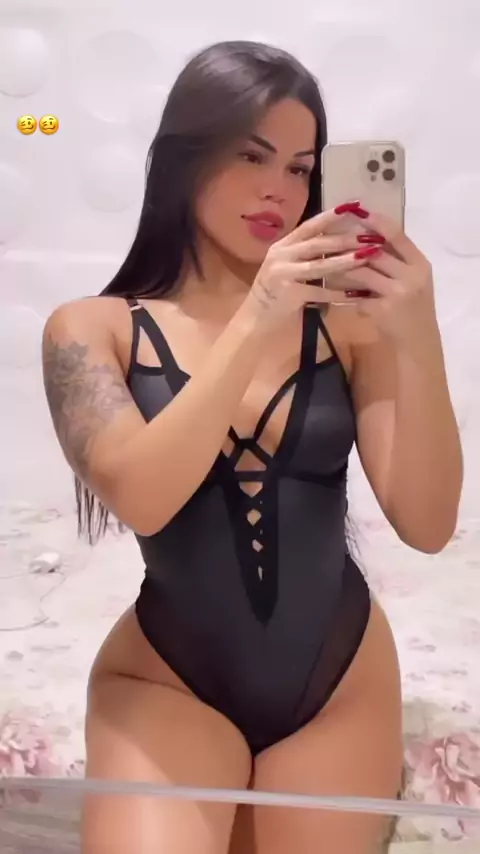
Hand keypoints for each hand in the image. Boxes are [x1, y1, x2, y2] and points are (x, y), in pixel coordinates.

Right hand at [242, 208, 382, 331]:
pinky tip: (356, 294)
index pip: (309, 226)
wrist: (257, 317)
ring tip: (367, 256)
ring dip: (345, 261)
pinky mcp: (289, 294)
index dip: (331, 216)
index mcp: (283, 245)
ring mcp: (284, 274)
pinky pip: (319, 292)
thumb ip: (306, 253)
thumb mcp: (287, 266)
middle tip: (369, 236)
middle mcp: (281, 256)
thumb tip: (340, 240)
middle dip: (345, 239)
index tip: (353, 206)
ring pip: (320, 265)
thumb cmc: (277, 291)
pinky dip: (338, 293)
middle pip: (317, 243)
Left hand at [340, 210, 437, 346]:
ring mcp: (397, 293)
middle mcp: (411, 276)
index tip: (360, 211)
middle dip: (352, 245)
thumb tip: (368, 236)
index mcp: (420, 264)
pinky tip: (336, 296)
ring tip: (326, 264)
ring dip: (344, 270)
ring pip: (363, 273)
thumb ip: (397, 260)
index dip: (378, 223)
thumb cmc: (413, 306)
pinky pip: (358, 298)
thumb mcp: (413, 279)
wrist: (418, 339)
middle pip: (377, 252)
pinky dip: (348, 296)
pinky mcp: (383, 310)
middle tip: (330, 238)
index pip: (398, 236)